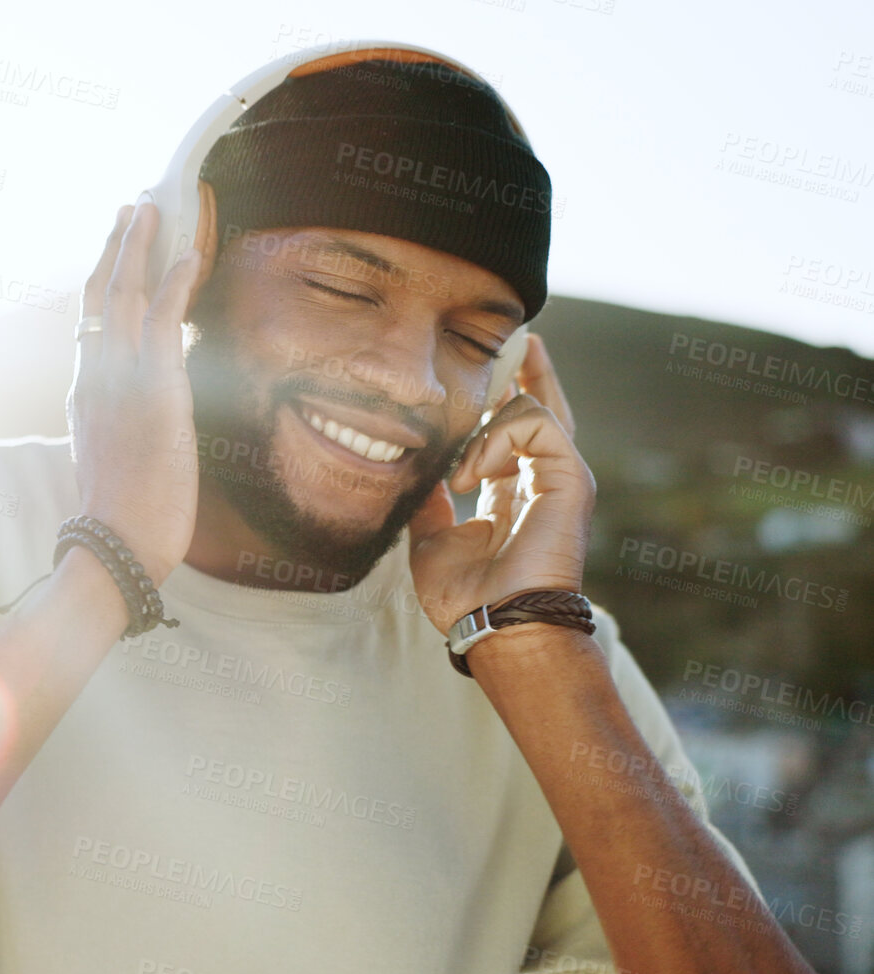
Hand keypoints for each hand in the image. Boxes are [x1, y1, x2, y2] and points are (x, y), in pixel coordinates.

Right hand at [67, 199, 212, 585]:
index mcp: (83, 396)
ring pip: (125, 295)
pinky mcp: (154, 388)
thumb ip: (120, 433)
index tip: (112, 255)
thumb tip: (139, 427)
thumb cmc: (119, 524)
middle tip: (129, 209)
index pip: (90, 326)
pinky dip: (175, 282)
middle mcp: (94, 378)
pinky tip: (189, 253)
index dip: (102, 284)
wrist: (116, 545)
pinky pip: (163, 319)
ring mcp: (120, 380)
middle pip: (99, 296)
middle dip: (115, 249)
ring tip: (151, 209)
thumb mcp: (112, 467)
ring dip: (140, 247)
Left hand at [406, 333, 594, 634]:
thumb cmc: (465, 596)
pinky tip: (471, 473)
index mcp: (513, 491)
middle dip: (524, 368)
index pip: (513, 430)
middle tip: (512, 336)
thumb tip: (414, 475)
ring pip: (532, 408)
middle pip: (542, 405)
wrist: (496, 625)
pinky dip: (497, 438)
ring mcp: (562, 477)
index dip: (503, 395)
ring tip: (457, 472)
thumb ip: (427, 503)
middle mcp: (542, 479)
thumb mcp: (430, 540)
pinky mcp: (572, 477)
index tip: (490, 365)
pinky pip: (537, 423)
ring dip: (483, 428)